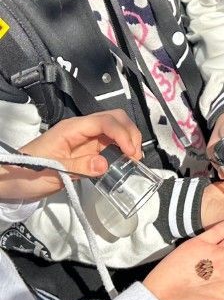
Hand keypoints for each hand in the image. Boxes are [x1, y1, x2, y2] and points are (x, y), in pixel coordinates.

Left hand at [0, 110, 141, 200]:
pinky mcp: (89, 151)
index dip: (122, 134)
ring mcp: (86, 139)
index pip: (105, 121)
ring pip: (116, 129)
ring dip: (129, 141)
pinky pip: (111, 145)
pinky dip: (123, 150)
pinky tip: (125, 162)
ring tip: (133, 160)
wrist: (13, 180)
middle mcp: (82, 130)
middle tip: (135, 156)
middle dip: (130, 133)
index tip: (131, 154)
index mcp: (72, 129)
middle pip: (115, 118)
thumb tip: (105, 164)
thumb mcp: (52, 172)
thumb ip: (79, 167)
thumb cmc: (27, 172)